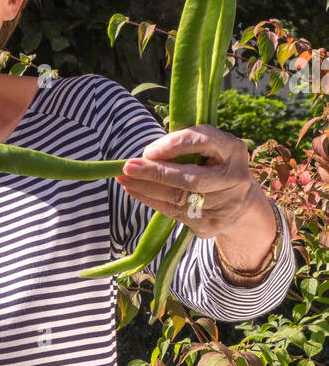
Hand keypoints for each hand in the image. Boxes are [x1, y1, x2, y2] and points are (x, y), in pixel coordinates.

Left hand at [113, 125, 257, 237]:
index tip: (149, 151)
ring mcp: (225, 204)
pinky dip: (151, 200)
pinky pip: (174, 212)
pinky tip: (134, 191)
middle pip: (191, 178)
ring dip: (146, 188)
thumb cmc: (214, 167)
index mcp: (234, 150)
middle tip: (128, 167)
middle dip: (156, 172)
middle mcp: (234, 178)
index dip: (175, 145)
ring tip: (124, 179)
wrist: (241, 204)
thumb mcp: (209, 151)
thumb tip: (146, 156)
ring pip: (179, 197)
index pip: (204, 141)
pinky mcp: (212, 223)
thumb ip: (185, 147)